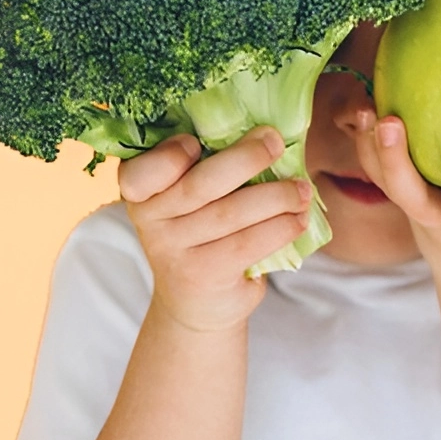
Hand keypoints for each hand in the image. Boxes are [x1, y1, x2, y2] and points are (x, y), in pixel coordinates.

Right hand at [119, 127, 312, 331]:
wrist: (195, 305)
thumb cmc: (200, 237)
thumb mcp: (188, 203)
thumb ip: (205, 170)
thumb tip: (263, 134)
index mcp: (142, 193)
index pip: (139, 174)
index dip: (167, 156)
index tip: (195, 142)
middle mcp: (151, 223)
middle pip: (201, 185)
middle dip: (245, 158)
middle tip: (275, 142)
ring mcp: (175, 252)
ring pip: (232, 213)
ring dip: (276, 197)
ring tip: (301, 190)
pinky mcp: (205, 275)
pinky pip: (249, 243)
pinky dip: (281, 227)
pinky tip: (298, 219)